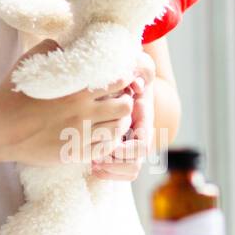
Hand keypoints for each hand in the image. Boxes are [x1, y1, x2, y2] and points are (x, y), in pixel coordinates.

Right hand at [0, 40, 134, 167]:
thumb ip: (49, 48)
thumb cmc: (10, 96)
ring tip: (112, 117)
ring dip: (119, 121)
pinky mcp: (75, 154)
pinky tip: (102, 133)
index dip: (122, 79)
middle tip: (117, 99)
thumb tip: (64, 43)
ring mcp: (81, 136)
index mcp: (77, 90)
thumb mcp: (27, 63)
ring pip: (119, 129)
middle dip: (125, 100)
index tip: (118, 79)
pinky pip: (106, 148)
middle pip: (125, 106)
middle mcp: (84, 114)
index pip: (118, 82)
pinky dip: (109, 139)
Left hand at [91, 49, 155, 181]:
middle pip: (135, 164)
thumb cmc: (129, 70)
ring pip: (128, 170)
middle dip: (115, 164)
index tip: (110, 146)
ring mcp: (129, 143)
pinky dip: (106, 170)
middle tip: (94, 159)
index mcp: (144, 119)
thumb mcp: (137, 63)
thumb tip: (136, 85)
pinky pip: (119, 170)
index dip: (127, 150)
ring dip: (110, 170)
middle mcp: (139, 135)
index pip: (142, 144)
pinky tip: (90, 162)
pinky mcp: (118, 147)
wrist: (125, 77)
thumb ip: (140, 68)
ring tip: (91, 162)